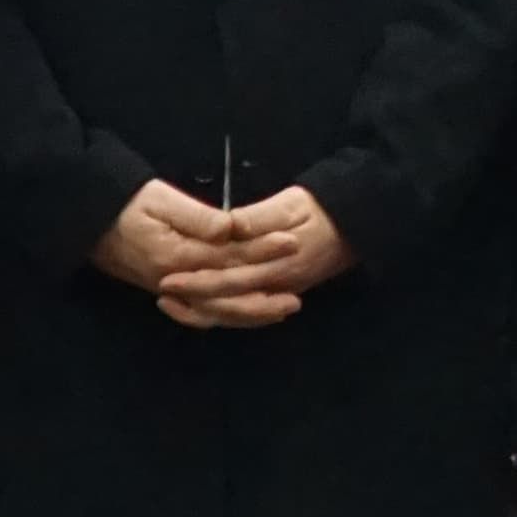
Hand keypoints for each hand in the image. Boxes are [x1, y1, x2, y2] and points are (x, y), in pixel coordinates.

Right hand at [92, 179, 293, 326]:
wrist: (86, 220)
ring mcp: (172, 289)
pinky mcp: (168, 291)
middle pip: (228, 293)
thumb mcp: (159, 199)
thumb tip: (231, 228)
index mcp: (178, 255)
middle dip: (265, 292)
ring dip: (251, 312)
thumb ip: (196, 216)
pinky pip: (201, 312)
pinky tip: (246, 314)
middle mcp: (177, 280)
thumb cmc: (124, 203)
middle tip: (299, 295)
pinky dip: (226, 316)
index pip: (230, 256)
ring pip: (217, 310)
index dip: (263, 250)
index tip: (292, 242)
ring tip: (283, 310)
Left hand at [161, 186, 351, 331]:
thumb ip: (259, 217)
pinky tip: (202, 308)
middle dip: (193, 300)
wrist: (355, 226)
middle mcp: (276, 286)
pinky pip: (247, 311)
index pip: (229, 278)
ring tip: (173, 305)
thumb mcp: (292, 203)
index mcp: (275, 264)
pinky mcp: (279, 293)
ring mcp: (278, 293)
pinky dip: (223, 313)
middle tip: (162, 294)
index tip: (168, 279)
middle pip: (228, 302)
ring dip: (203, 312)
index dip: (197, 281)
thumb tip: (231, 226)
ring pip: (236, 313)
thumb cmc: (320, 209)